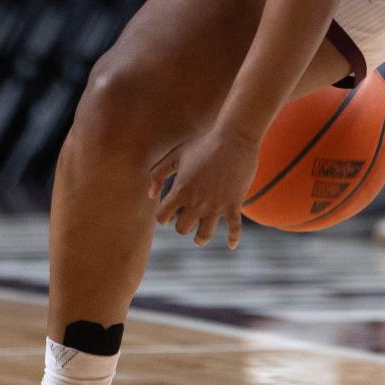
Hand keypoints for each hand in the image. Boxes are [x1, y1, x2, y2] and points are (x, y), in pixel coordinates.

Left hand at [149, 126, 260, 249]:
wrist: (234, 138)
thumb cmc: (203, 143)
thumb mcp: (176, 155)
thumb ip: (159, 174)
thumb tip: (150, 195)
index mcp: (180, 190)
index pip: (162, 217)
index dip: (163, 216)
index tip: (167, 214)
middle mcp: (197, 202)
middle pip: (182, 229)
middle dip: (181, 226)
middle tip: (185, 220)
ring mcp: (216, 205)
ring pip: (204, 235)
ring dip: (200, 238)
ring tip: (200, 237)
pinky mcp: (234, 204)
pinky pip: (234, 229)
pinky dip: (233, 239)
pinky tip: (231, 245)